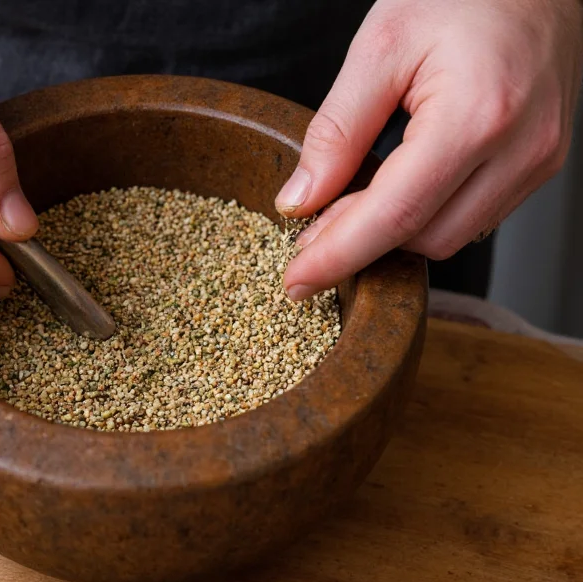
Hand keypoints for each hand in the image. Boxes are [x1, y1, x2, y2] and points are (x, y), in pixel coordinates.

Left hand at [275, 0, 582, 300]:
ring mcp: (538, 160)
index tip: (294, 282)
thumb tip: (299, 202)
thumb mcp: (379, 48)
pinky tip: (396, 188)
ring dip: (393, 232)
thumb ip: (336, 131)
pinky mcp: (539, 162)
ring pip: (450, 237)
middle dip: (360, 243)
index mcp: (477, 117)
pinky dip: (426, 215)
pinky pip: (473, 216)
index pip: (393, 215)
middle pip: (422, 239)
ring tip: (351, 201)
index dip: (336, 256)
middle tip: (311, 228)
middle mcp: (520, 150)